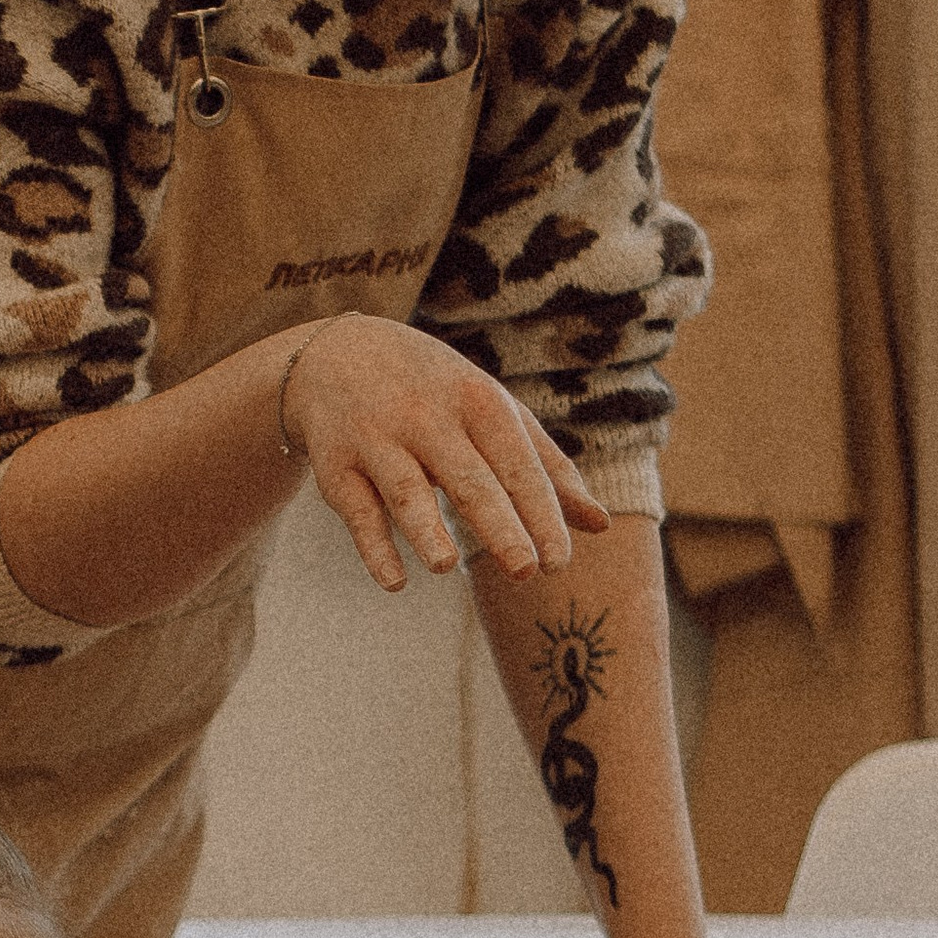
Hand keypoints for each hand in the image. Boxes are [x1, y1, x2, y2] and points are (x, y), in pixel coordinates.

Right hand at [284, 312, 611, 590]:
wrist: (337, 356)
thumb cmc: (436, 393)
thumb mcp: (492, 413)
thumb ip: (545, 468)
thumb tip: (601, 525)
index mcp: (478, 402)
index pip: (517, 465)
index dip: (540, 513)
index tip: (559, 562)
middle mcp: (428, 417)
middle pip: (468, 478)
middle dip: (497, 524)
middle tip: (526, 571)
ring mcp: (378, 439)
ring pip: (405, 489)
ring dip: (424, 528)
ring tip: (446, 565)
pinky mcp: (336, 465)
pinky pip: (356, 509)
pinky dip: (373, 546)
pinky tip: (395, 581)